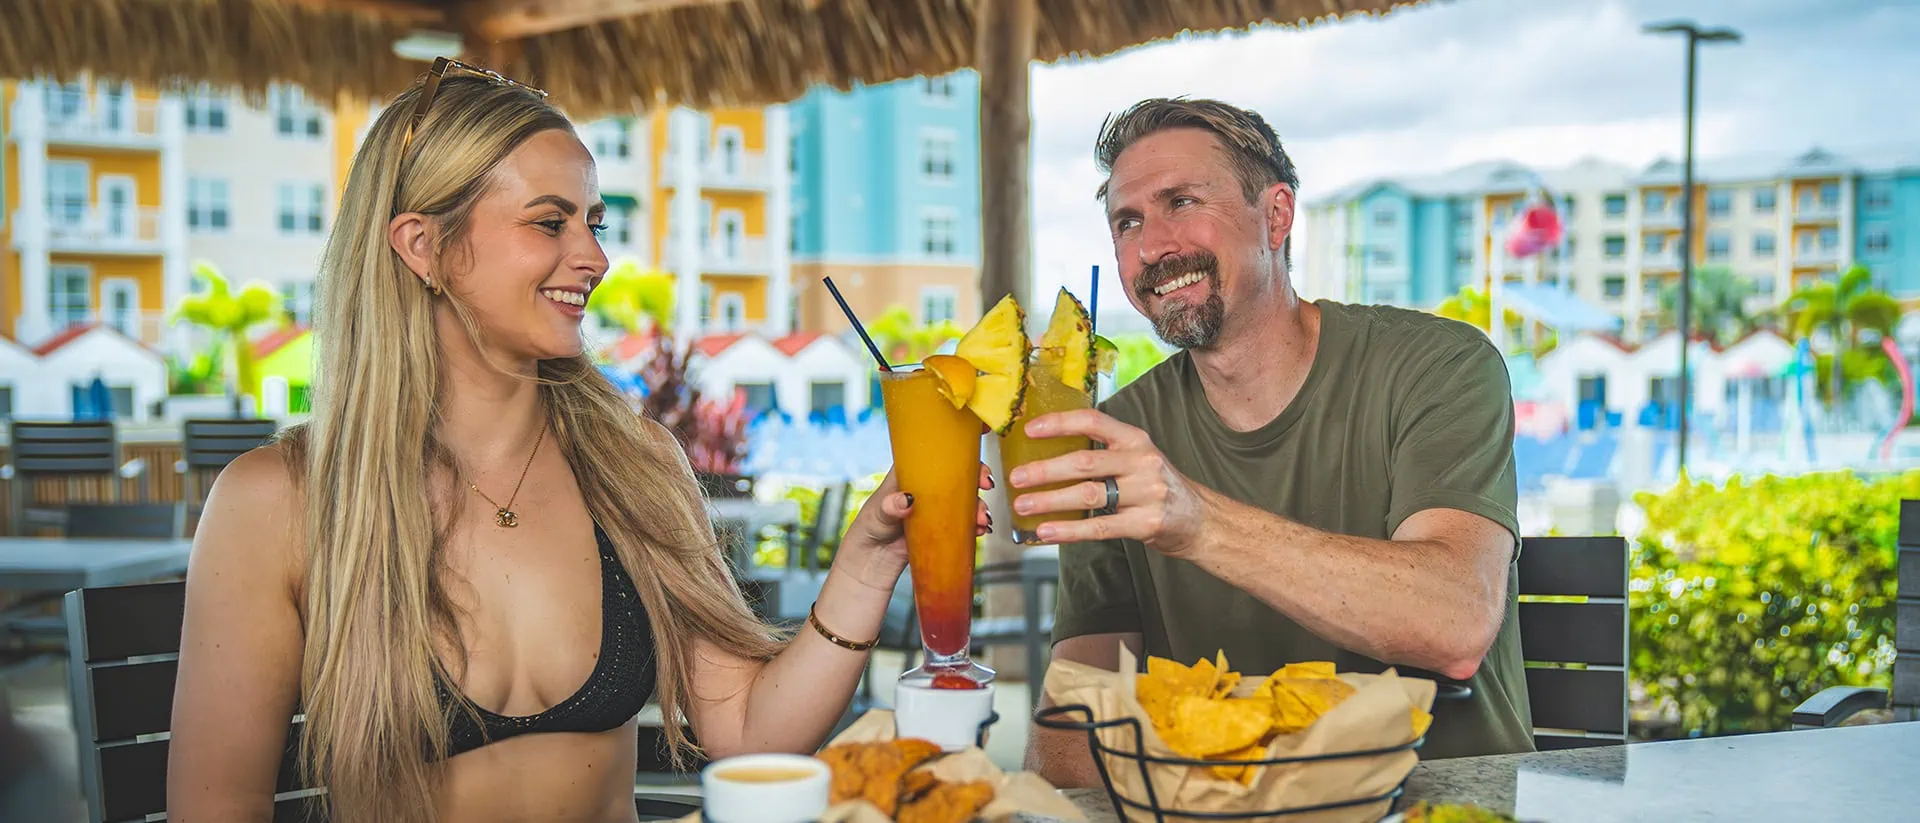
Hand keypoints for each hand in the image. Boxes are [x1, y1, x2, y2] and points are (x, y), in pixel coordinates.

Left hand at [835, 464, 993, 591]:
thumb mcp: (877, 515)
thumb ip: (889, 507)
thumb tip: (905, 500)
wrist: (872, 560)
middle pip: (958, 477)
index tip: (974, 463)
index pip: (938, 457)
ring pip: (964, 501)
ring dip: (978, 507)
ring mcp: (936, 508)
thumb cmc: (870, 528)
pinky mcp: (942, 528)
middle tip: (986, 486)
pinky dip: (975, 526)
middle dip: (977, 479)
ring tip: (981, 520)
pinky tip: (980, 531)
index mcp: (910, 474)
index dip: (959, 456)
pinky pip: (963, 523)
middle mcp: (927, 488)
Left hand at [1005, 409, 1208, 555]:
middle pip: (1085, 462)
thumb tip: (1047, 454)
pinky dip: (1069, 530)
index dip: (1060, 423)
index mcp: (1135, 439)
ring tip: (1023, 505)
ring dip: (1050, 501)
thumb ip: (1103, 451)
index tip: (1030, 430)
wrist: (1199, 519)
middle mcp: (1142, 462)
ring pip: (1088, 495)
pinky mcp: (1145, 524)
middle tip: (1016, 477)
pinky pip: (1099, 527)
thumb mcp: (1137, 457)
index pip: (1094, 421)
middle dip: (1045, 470)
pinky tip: (1046, 531)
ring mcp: (1146, 493)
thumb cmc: (1155, 486)